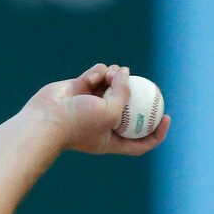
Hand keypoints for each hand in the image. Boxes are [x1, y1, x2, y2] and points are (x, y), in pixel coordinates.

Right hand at [26, 63, 170, 154]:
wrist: (46, 117)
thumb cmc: (79, 122)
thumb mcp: (110, 112)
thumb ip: (123, 93)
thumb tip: (126, 72)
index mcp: (113, 140)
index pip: (142, 141)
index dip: (157, 132)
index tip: (167, 117)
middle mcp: (103, 124)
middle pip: (129, 110)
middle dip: (136, 95)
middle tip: (145, 82)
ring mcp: (91, 106)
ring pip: (113, 88)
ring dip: (116, 77)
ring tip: (114, 72)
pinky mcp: (80, 89)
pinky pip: (97, 77)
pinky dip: (98, 73)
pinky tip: (94, 75)